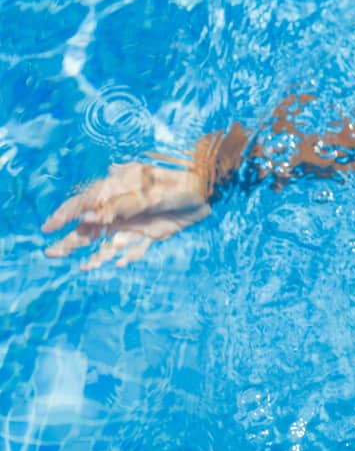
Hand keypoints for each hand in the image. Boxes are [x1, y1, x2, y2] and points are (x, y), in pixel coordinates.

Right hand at [42, 160, 212, 268]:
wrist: (209, 185)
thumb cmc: (177, 182)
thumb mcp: (147, 192)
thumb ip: (118, 206)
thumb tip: (87, 217)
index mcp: (117, 190)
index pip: (84, 202)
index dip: (65, 214)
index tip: (49, 226)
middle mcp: (122, 207)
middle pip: (93, 226)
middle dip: (72, 240)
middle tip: (51, 254)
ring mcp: (137, 220)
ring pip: (111, 240)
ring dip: (97, 254)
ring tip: (83, 268)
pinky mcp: (154, 232)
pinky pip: (136, 247)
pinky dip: (127, 256)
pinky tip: (118, 264)